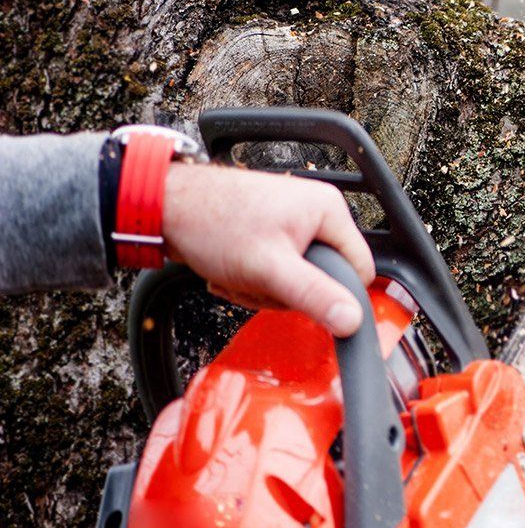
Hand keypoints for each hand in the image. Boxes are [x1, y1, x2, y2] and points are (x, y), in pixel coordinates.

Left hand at [161, 163, 375, 336]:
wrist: (164, 207)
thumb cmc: (211, 222)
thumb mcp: (269, 268)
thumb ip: (314, 295)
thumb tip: (353, 320)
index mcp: (328, 211)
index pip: (359, 270)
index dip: (333, 294)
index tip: (299, 296)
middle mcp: (315, 212)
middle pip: (324, 279)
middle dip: (285, 291)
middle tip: (257, 281)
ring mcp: (292, 223)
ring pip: (297, 280)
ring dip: (264, 288)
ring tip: (238, 274)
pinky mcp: (271, 233)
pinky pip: (277, 273)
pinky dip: (253, 280)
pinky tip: (231, 271)